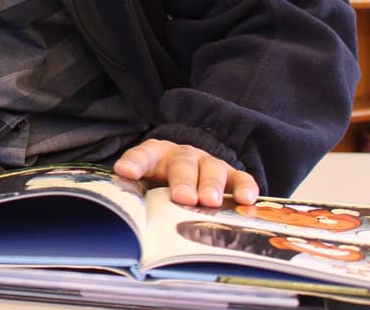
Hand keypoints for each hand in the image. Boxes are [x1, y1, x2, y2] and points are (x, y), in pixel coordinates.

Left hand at [113, 138, 259, 207]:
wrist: (189, 170)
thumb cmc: (164, 181)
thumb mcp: (147, 183)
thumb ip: (137, 193)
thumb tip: (127, 215)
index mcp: (156, 155)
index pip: (143, 155)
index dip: (134, 163)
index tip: (124, 171)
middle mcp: (184, 156)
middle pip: (182, 165)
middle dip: (182, 182)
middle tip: (183, 198)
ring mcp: (209, 164)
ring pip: (211, 170)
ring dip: (210, 185)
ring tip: (208, 201)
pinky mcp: (231, 175)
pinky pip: (241, 178)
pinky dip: (244, 187)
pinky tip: (245, 199)